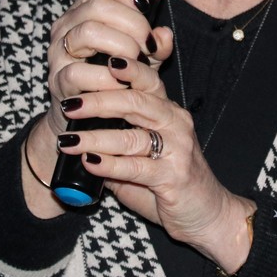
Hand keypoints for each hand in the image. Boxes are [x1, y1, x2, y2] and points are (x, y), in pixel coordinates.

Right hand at [40, 0, 171, 140]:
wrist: (89, 118)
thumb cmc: (118, 78)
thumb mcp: (143, 57)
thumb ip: (157, 44)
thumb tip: (164, 35)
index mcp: (86, 8)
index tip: (146, 7)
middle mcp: (67, 24)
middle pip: (99, 5)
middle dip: (133, 24)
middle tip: (149, 46)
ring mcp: (58, 51)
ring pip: (88, 31)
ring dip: (121, 47)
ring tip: (135, 64)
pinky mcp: (57, 80)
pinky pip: (79, 72)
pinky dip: (107, 79)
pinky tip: (121, 86)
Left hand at [56, 82, 256, 274]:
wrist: (209, 215)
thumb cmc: (172, 183)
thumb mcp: (143, 156)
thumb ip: (115, 144)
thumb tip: (76, 138)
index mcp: (168, 112)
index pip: (147, 81)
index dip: (126, 68)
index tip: (98, 61)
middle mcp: (175, 124)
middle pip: (135, 102)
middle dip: (98, 101)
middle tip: (69, 104)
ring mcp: (177, 150)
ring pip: (132, 135)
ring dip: (95, 137)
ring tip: (67, 140)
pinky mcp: (174, 177)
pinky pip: (136, 167)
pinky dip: (109, 164)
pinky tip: (89, 163)